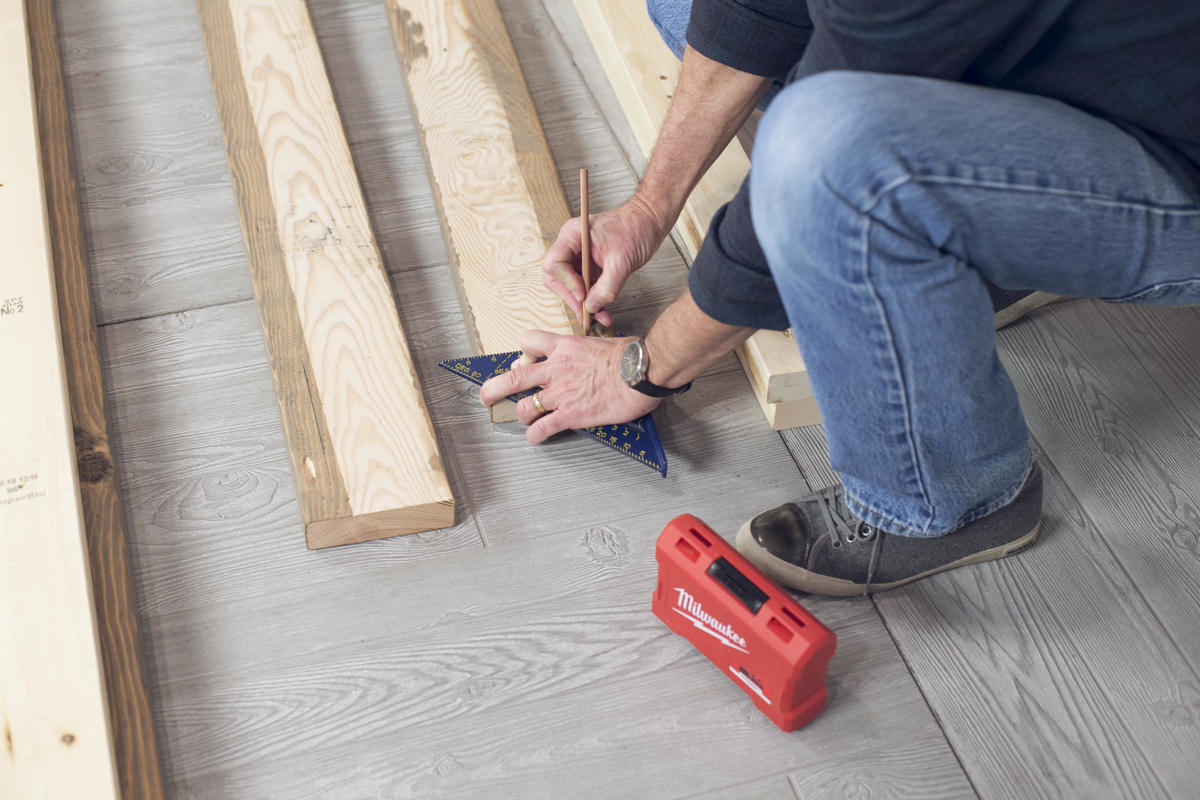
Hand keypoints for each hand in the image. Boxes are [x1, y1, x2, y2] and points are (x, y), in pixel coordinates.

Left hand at [479, 330, 660, 443]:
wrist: (640, 371)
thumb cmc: (631, 356)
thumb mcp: (604, 341)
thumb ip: (589, 349)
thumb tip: (597, 352)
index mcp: (564, 348)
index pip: (530, 341)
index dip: (524, 352)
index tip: (524, 360)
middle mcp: (556, 370)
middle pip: (513, 378)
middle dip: (494, 388)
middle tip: (487, 395)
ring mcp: (560, 394)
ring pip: (525, 407)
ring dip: (522, 415)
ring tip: (526, 419)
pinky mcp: (570, 415)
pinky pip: (543, 428)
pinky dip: (535, 436)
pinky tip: (535, 438)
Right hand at [542, 196, 669, 327]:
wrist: (649, 220)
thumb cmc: (637, 228)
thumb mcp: (623, 262)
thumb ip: (607, 287)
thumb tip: (592, 307)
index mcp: (573, 235)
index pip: (554, 264)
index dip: (567, 283)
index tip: (583, 294)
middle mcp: (571, 244)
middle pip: (556, 277)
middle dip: (571, 297)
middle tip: (587, 313)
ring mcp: (578, 255)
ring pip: (569, 285)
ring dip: (582, 303)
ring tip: (599, 317)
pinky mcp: (588, 264)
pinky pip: (583, 285)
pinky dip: (592, 299)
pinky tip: (602, 310)